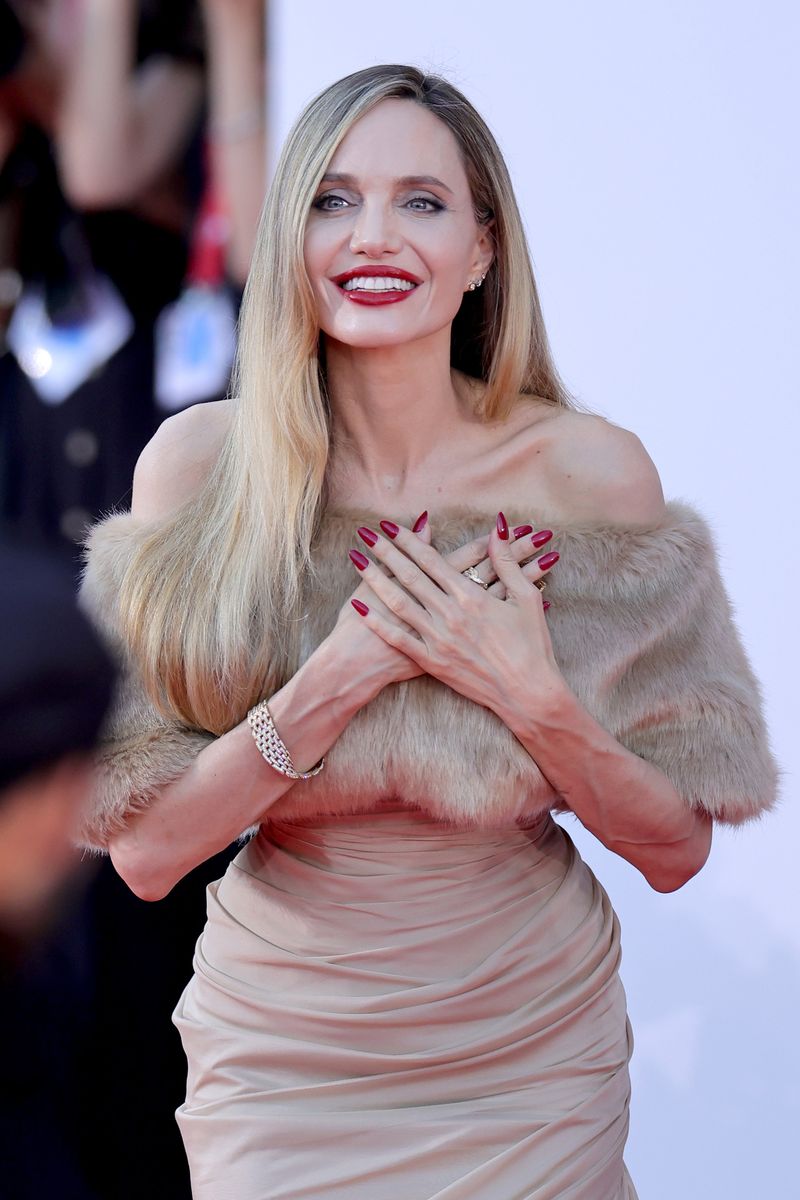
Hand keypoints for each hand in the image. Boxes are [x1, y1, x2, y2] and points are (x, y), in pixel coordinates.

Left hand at [346, 513, 562, 714]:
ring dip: (375, 579)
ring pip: (399, 602)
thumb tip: (498, 530)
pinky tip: (358, 607)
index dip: (408, 540)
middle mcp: (450, 615)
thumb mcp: (527, 598)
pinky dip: (376, 621)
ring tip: (357, 560)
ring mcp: (439, 640)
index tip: (390, 525)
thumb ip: (507, 563)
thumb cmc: (533, 645)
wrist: (528, 693)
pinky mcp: (433, 663)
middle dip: (386, 552)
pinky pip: (398, 638)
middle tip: (366, 533)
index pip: (432, 561)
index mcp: (472, 597)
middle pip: (410, 576)